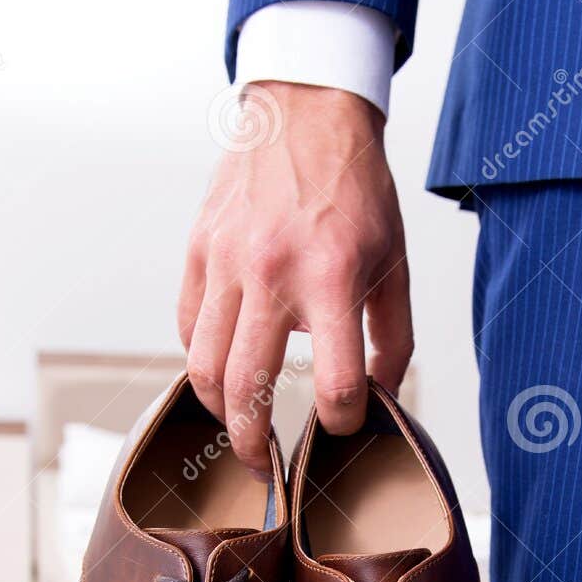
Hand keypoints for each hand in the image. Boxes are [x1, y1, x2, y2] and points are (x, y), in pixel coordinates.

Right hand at [178, 81, 411, 477]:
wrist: (305, 112)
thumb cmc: (355, 189)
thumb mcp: (395, 263)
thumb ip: (392, 339)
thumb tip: (382, 399)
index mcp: (332, 278)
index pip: (336, 383)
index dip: (343, 421)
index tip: (343, 426)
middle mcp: (272, 272)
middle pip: (246, 388)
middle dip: (252, 445)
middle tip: (261, 469)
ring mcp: (227, 261)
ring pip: (202, 365)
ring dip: (216, 411)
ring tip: (235, 427)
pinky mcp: (199, 251)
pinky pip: (187, 326)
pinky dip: (200, 359)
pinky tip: (222, 369)